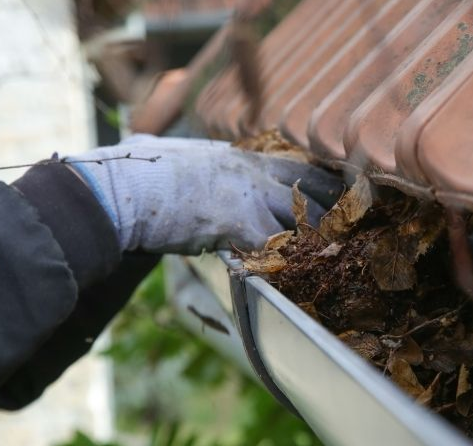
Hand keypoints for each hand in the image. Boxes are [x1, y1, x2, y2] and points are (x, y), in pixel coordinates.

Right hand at [67, 134, 342, 253]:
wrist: (121, 188)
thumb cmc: (134, 169)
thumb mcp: (166, 151)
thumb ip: (178, 153)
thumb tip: (146, 142)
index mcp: (238, 156)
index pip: (295, 164)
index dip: (318, 181)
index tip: (336, 193)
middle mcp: (253, 172)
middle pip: (312, 186)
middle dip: (333, 207)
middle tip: (351, 226)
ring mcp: (250, 195)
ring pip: (304, 217)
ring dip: (318, 239)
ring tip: (336, 257)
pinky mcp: (240, 224)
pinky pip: (279, 247)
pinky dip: (290, 262)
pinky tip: (301, 275)